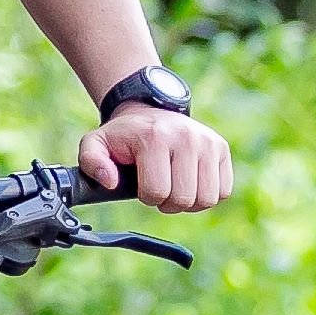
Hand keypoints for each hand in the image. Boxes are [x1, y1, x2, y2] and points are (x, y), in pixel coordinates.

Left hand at [76, 103, 229, 211]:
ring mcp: (208, 141)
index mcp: (154, 138)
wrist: (149, 111)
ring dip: (189, 202)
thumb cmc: (123, 136)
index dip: (146, 197)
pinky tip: (191, 182)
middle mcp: (186, 137)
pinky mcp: (221, 148)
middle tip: (159, 187)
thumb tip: (110, 182)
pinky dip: (207, 194)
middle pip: (184, 199)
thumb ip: (92, 162)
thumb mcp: (95, 144)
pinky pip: (223, 191)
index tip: (141, 184)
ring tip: (175, 186)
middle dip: (167, 202)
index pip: (156, 192)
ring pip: (207, 199)